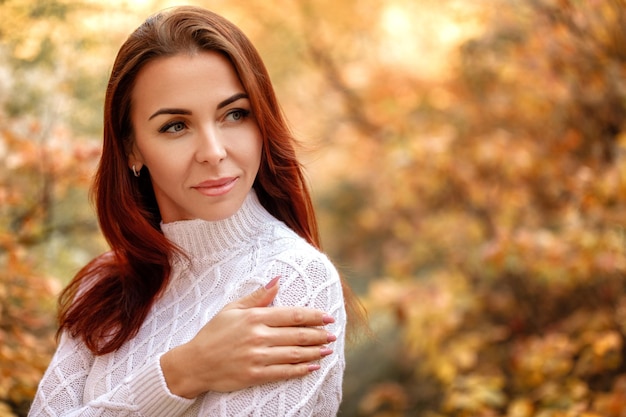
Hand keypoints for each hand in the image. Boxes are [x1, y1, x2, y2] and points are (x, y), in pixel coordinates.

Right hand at [160, 277, 335, 397]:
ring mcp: (257, 357)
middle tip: (333, 334)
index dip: (313, 316)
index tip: (328, 316)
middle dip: (319, 334)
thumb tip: (278, 280)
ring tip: (327, 349)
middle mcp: (258, 336)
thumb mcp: (232, 309)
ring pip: (294, 353)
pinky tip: (312, 367)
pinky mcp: (254, 375)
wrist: (194, 363)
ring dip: (314, 352)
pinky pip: (283, 372)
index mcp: (254, 317)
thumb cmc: (213, 333)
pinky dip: (300, 370)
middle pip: (297, 334)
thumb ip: (258, 296)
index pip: (292, 315)